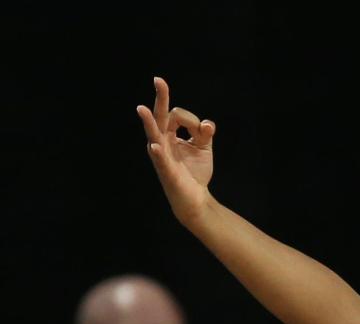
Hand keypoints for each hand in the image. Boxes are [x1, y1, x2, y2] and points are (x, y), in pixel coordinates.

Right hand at [137, 77, 215, 225]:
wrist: (195, 198)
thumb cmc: (195, 172)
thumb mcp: (203, 148)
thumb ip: (204, 133)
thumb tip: (207, 123)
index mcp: (169, 133)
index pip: (178, 115)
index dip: (192, 120)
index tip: (202, 130)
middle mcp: (162, 140)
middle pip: (160, 116)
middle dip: (160, 98)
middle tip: (159, 80)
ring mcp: (161, 154)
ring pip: (154, 134)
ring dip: (148, 121)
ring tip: (142, 109)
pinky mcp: (166, 169)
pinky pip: (160, 159)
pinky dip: (158, 152)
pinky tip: (156, 146)